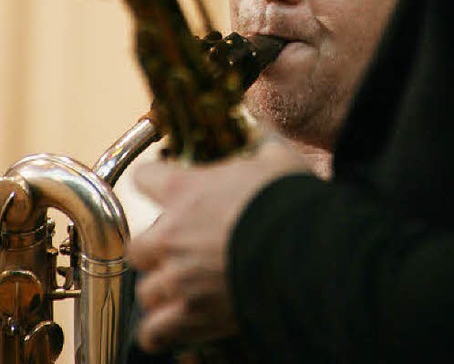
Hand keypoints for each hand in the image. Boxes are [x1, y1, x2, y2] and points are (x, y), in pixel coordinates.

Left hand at [127, 134, 310, 353]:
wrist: (306, 252)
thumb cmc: (288, 201)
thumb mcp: (276, 159)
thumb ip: (260, 145)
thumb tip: (264, 133)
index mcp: (185, 191)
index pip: (142, 178)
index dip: (152, 179)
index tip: (160, 183)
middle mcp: (172, 236)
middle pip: (137, 246)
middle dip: (155, 247)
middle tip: (179, 245)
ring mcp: (180, 279)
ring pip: (147, 291)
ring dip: (162, 288)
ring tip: (183, 286)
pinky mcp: (193, 317)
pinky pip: (156, 332)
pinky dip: (162, 329)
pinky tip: (175, 321)